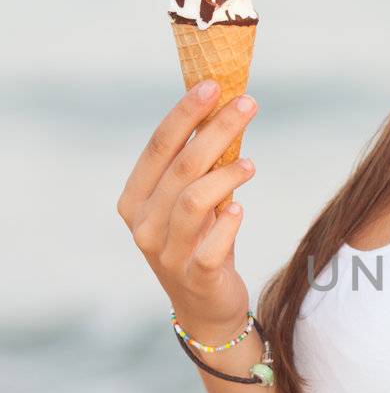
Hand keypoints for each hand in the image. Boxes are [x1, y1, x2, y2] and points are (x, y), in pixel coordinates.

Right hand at [116, 78, 258, 339]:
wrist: (206, 307)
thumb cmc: (201, 241)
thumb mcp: (192, 201)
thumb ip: (198, 166)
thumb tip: (225, 108)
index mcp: (135, 199)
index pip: (158, 146)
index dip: (185, 113)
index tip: (213, 84)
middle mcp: (143, 224)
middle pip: (181, 166)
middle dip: (216, 130)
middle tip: (247, 104)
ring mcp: (166, 253)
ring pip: (194, 201)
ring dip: (225, 175)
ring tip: (250, 164)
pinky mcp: (195, 276)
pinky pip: (211, 246)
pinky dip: (227, 224)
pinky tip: (240, 207)